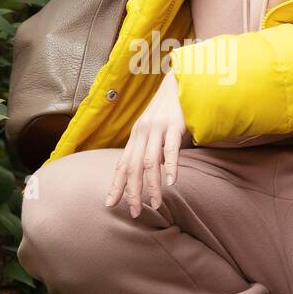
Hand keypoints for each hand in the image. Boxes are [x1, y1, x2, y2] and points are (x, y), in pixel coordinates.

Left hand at [105, 69, 186, 216]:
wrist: (181, 81)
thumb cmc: (170, 109)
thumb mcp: (154, 129)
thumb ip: (150, 148)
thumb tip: (149, 171)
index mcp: (136, 136)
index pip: (122, 165)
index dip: (116, 185)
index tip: (110, 204)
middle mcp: (142, 133)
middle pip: (133, 167)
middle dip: (132, 192)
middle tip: (134, 212)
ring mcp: (158, 129)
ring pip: (150, 162)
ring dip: (151, 185)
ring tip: (154, 204)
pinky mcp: (175, 125)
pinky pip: (171, 149)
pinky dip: (171, 167)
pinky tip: (172, 182)